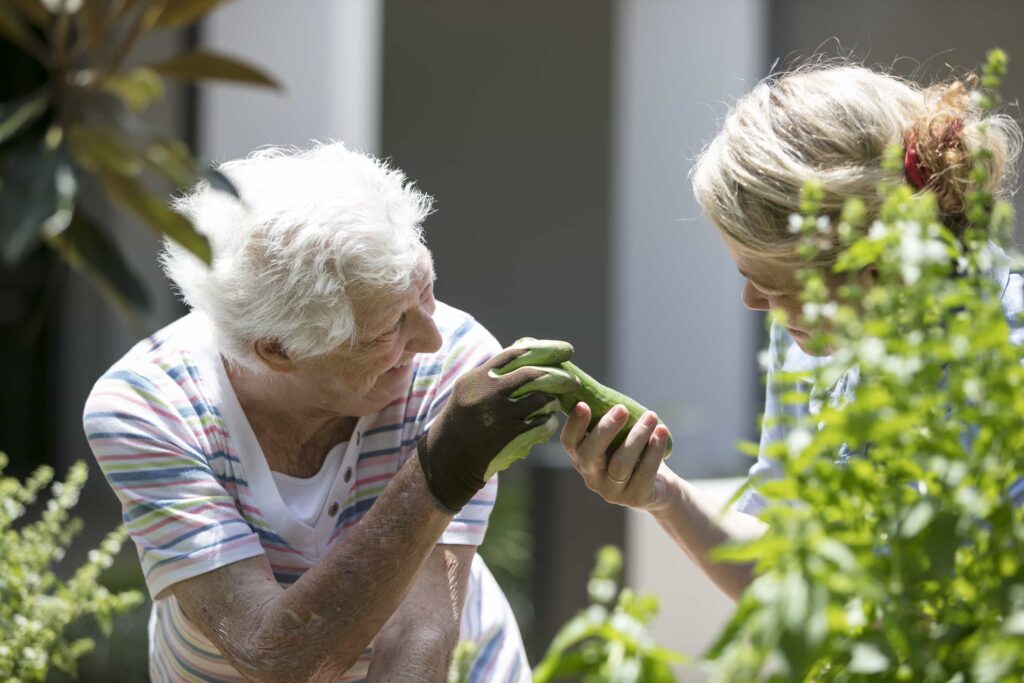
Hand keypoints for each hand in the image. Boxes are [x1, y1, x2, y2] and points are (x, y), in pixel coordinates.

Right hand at [418, 344, 578, 511]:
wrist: (447, 458)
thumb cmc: (463, 421)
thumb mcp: (470, 389)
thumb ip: (494, 372)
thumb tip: (529, 350)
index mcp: (480, 376)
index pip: (519, 353)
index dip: (547, 349)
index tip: (567, 350)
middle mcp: (489, 392)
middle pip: (535, 375)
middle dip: (560, 376)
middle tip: (574, 381)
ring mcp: (499, 415)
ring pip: (541, 400)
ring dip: (554, 402)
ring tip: (555, 405)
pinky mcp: (508, 437)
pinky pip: (541, 425)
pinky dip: (549, 423)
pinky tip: (548, 424)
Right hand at [561, 401, 671, 511]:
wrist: (659, 485)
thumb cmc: (634, 451)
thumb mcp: (618, 437)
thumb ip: (609, 419)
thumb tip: (601, 387)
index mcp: (582, 458)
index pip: (569, 442)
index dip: (574, 425)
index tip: (584, 404)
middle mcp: (592, 477)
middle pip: (590, 454)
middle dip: (606, 429)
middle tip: (622, 409)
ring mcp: (612, 491)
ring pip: (621, 463)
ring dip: (637, 436)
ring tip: (651, 416)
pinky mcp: (636, 497)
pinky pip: (644, 472)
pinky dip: (654, 450)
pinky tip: (661, 432)